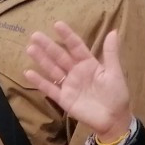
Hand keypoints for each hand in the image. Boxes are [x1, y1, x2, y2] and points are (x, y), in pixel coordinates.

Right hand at [23, 21, 133, 141]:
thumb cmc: (117, 95)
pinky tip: (28, 73)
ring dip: (41, 60)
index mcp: (89, 64)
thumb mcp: (115, 73)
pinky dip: (39, 81)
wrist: (114, 120)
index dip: (67, 36)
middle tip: (35, 35)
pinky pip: (50, 89)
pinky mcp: (64, 99)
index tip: (57, 24)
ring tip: (30, 49)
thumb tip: (113, 31)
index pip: (76, 46)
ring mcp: (69, 85)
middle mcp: (76, 72)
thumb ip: (111, 53)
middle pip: (60, 56)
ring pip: (53, 69)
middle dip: (48, 46)